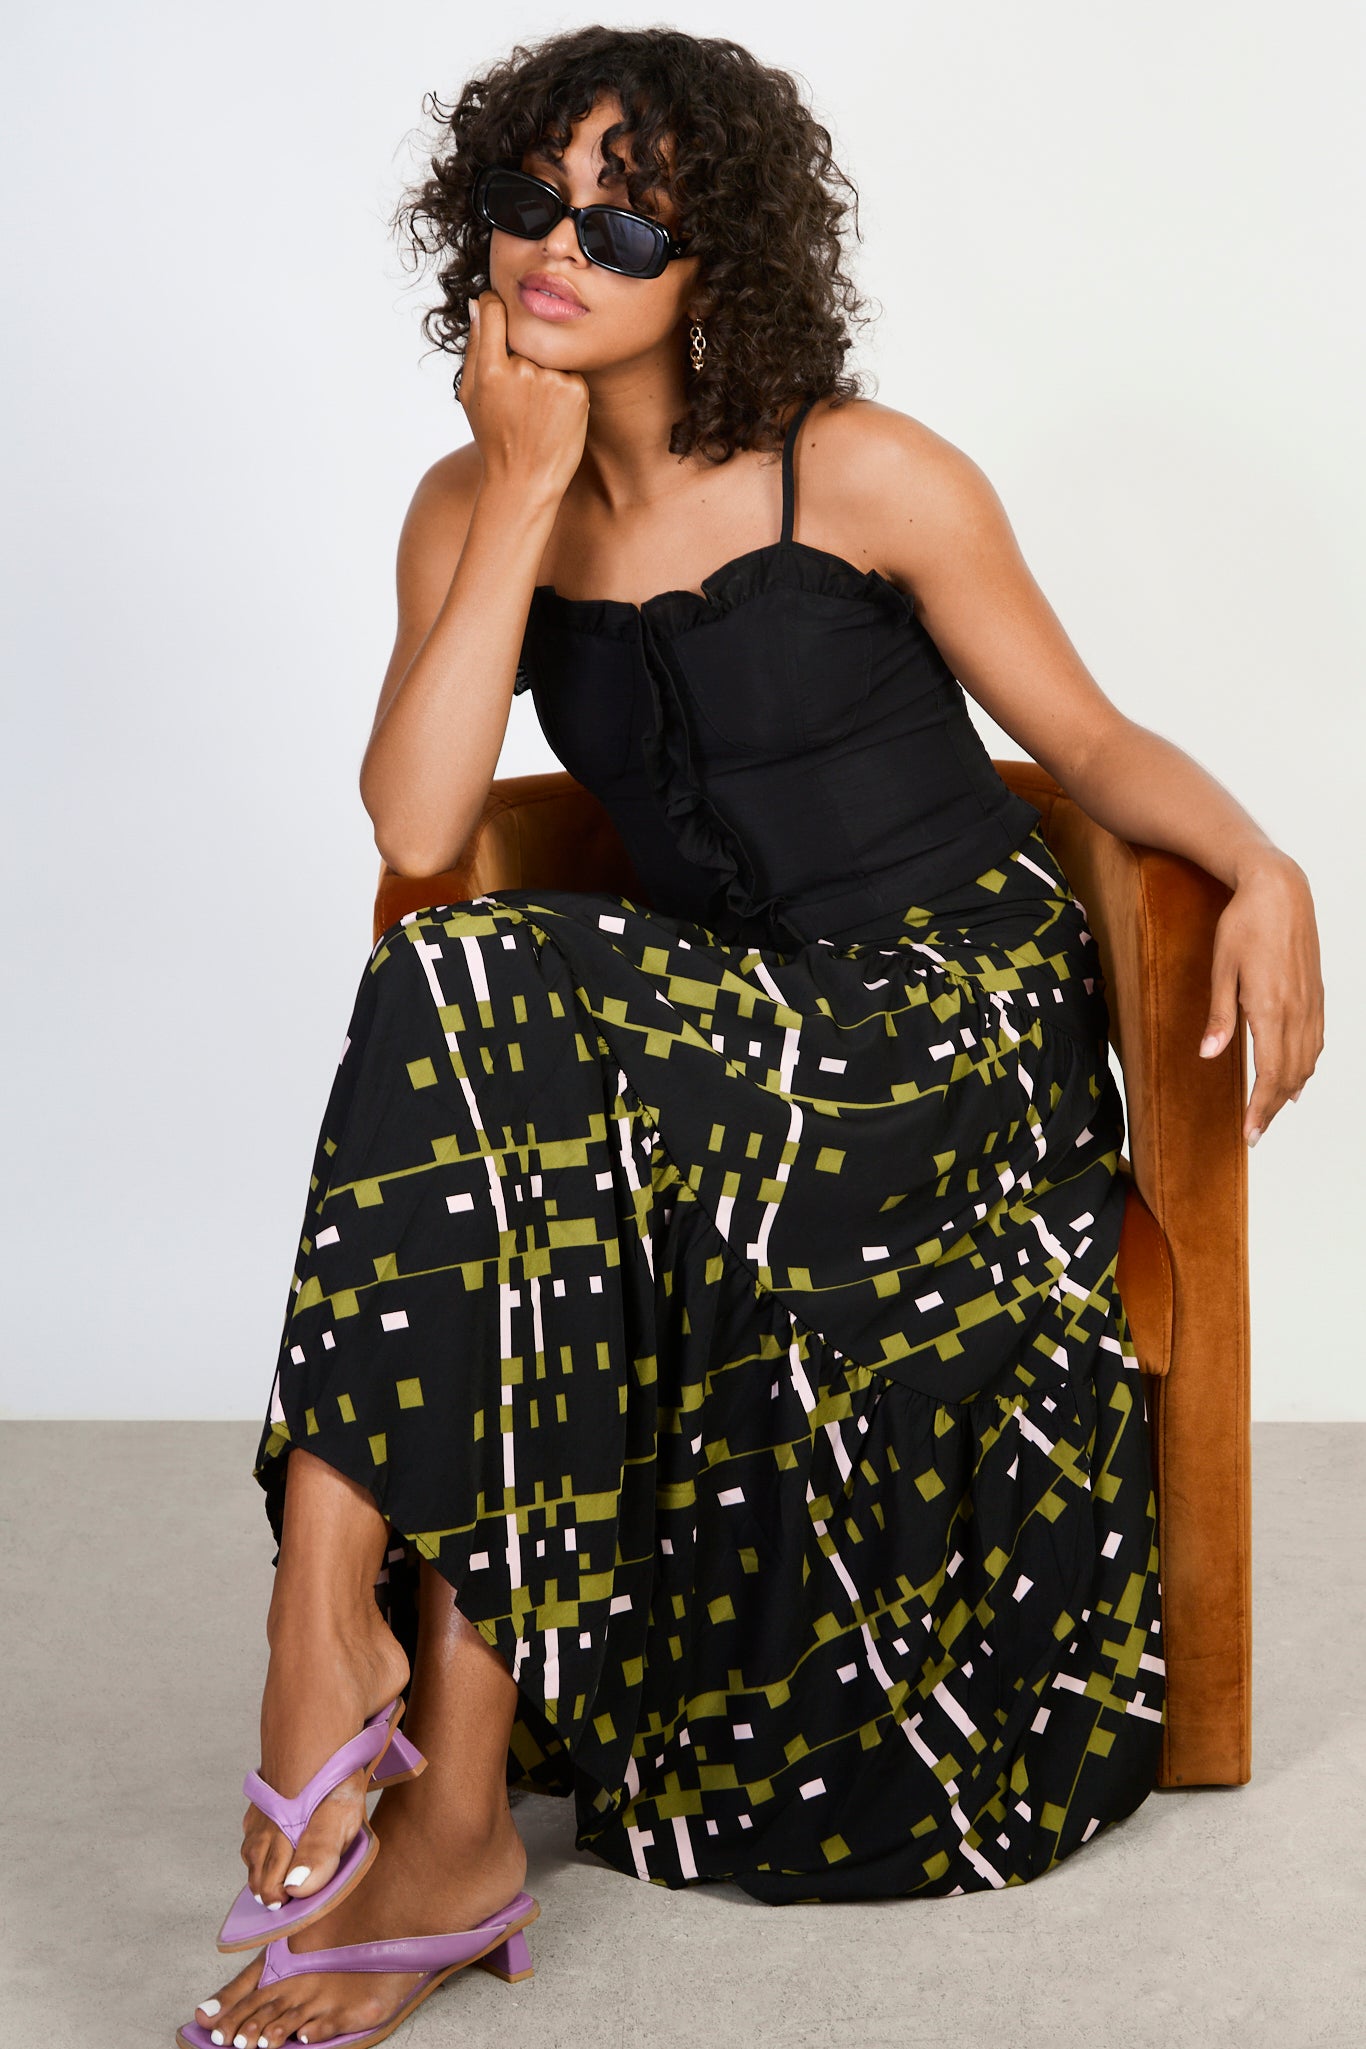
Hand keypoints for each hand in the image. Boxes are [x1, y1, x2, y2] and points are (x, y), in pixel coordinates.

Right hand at [457, 289, 588, 500]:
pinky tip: (552, 413)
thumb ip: (474, 347)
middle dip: (521, 351)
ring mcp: (552, 378)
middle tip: (519, 391)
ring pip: (548, 353)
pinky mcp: (576, 389)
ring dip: (543, 369)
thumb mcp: (471, 395)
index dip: (495, 306)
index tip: (497, 312)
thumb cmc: (494, 438)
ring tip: (536, 408)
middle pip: (524, 335)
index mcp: (490, 369)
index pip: (494, 310)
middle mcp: (522, 369)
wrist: (525, 480)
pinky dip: (561, 385)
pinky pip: (567, 370)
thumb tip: (479, 302)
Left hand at [1199, 852, 1323, 1144]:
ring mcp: (1310, 1003)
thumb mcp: (1221, 969)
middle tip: (1256, 1133)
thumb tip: (1209, 1055)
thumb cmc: (1243, 924)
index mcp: (1270, 1008)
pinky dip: (1307, 1065)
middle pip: (1290, 1074)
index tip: (1250, 1133)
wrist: (1279, 890)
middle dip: (1272, 1108)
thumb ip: (1219, 1016)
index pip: (1270, 1073)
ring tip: (1272, 1112)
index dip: (1261, 1107)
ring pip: (1306, 1060)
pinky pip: (1315, 1040)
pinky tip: (1298, 1078)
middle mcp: (1296, 1011)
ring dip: (1290, 1090)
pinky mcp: (1315, 994)